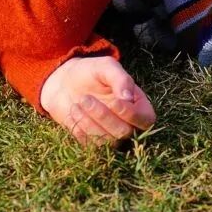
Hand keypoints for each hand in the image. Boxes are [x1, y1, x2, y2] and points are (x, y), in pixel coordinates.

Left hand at [39, 55, 155, 145]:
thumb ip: (121, 79)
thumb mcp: (106, 67)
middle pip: (125, 132)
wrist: (65, 82)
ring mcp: (110, 134)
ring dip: (89, 122)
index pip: (146, 119)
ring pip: (107, 141)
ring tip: (78, 103)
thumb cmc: (91, 72)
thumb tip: (128, 97)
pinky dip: (80, 128)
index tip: (114, 102)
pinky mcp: (93, 141)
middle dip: (103, 116)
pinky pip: (90, 144)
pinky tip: (73, 111)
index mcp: (137, 103)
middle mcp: (127, 122)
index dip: (132, 115)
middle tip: (85, 98)